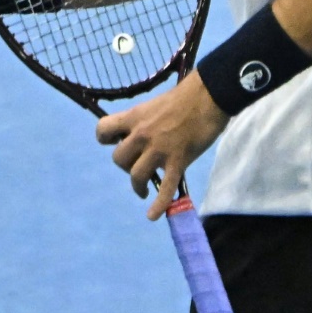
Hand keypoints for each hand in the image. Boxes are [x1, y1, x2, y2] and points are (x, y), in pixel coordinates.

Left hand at [94, 72, 229, 219]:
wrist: (208, 97)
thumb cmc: (184, 98)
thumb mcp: (153, 105)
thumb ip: (143, 122)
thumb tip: (139, 134)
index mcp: (133, 117)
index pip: (103, 131)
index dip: (107, 139)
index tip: (117, 141)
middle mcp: (141, 134)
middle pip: (118, 159)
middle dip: (126, 165)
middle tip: (139, 164)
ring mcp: (158, 150)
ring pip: (136, 175)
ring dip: (138, 185)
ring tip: (143, 190)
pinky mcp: (177, 162)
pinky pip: (164, 188)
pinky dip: (158, 205)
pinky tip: (152, 215)